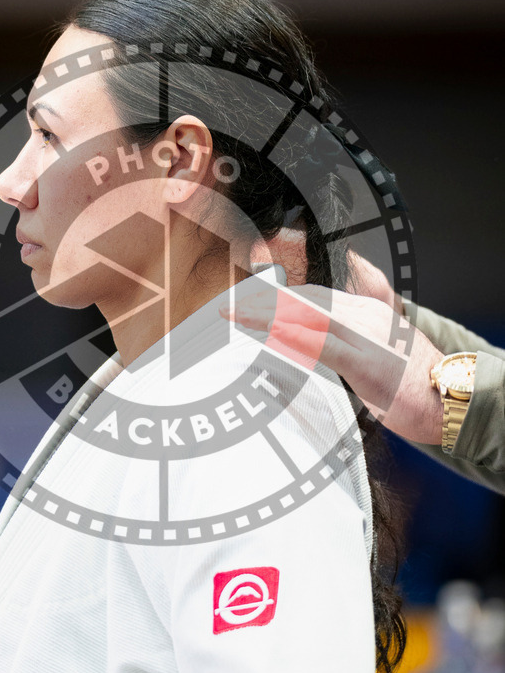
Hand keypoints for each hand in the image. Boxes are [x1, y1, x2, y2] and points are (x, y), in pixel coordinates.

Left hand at [222, 279, 443, 444]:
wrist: (449, 399)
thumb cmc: (414, 377)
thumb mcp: (387, 337)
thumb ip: (368, 306)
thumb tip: (350, 272)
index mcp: (364, 310)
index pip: (310, 295)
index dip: (274, 296)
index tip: (242, 301)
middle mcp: (362, 314)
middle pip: (301, 300)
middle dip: (260, 303)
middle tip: (224, 309)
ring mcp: (364, 335)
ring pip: (305, 316)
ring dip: (265, 314)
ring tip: (231, 316)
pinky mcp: (364, 361)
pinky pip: (321, 344)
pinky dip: (292, 336)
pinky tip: (267, 334)